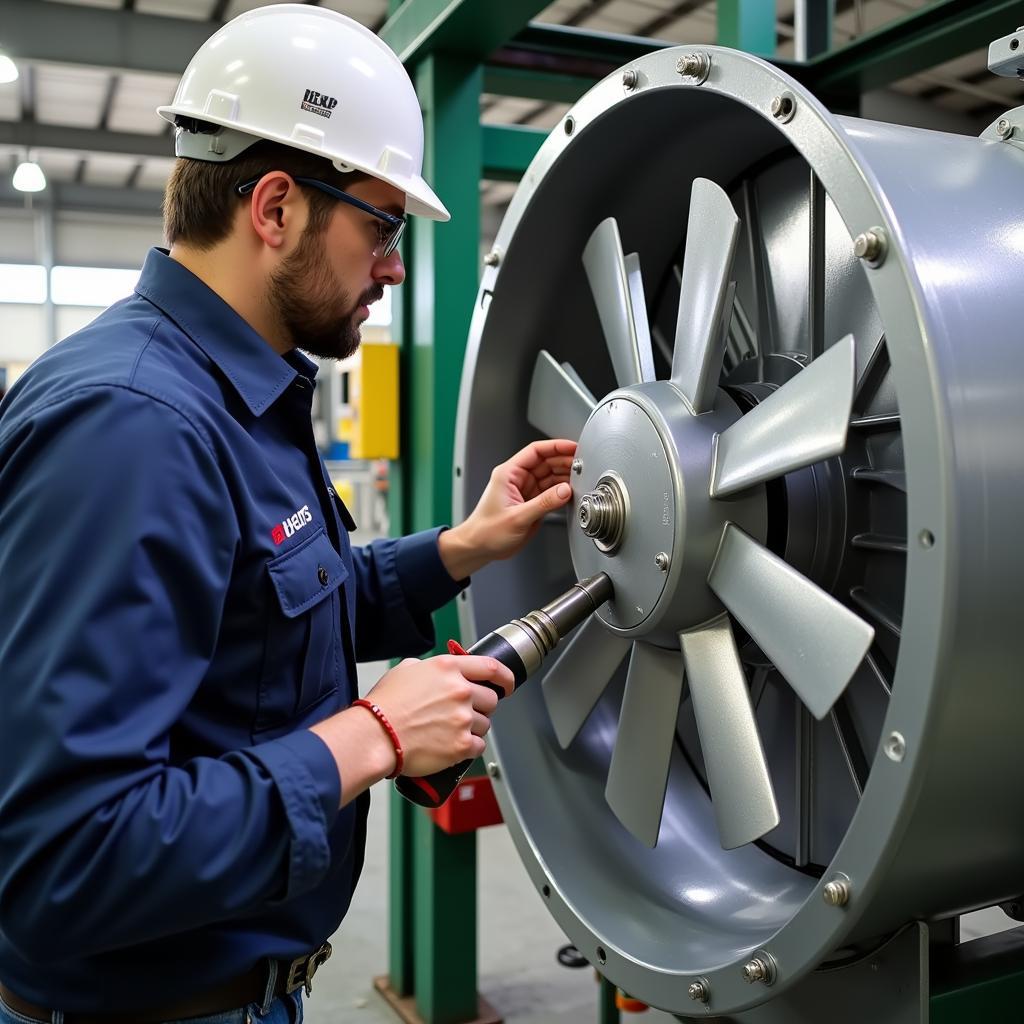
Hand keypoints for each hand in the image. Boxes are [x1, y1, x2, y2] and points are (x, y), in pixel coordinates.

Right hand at [363, 654, 513, 777]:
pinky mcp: (462, 744)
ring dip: (473, 729)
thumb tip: (437, 672)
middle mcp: (460, 690)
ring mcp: (463, 718)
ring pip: (485, 724)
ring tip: (450, 732)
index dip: (505, 677)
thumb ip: (428, 667)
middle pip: (491, 699)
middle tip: (463, 715)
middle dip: (481, 707)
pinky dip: (468, 749)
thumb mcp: (405, 670)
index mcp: (449, 668)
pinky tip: (452, 747)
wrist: (375, 735)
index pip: (492, 667)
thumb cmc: (384, 706)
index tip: (507, 685)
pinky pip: (479, 746)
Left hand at [439, 439, 576, 579]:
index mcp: (509, 473)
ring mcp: (525, 490)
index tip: (573, 448)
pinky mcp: (531, 503)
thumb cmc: (486, 531)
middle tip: (582, 465)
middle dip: (564, 462)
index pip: (535, 451)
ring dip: (565, 477)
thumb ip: (544, 503)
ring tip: (580, 479)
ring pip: (550, 477)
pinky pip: (550, 492)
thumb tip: (565, 491)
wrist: (479, 548)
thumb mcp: (518, 517)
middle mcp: (517, 479)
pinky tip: (571, 493)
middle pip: (546, 462)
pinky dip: (562, 491)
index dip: (556, 446)